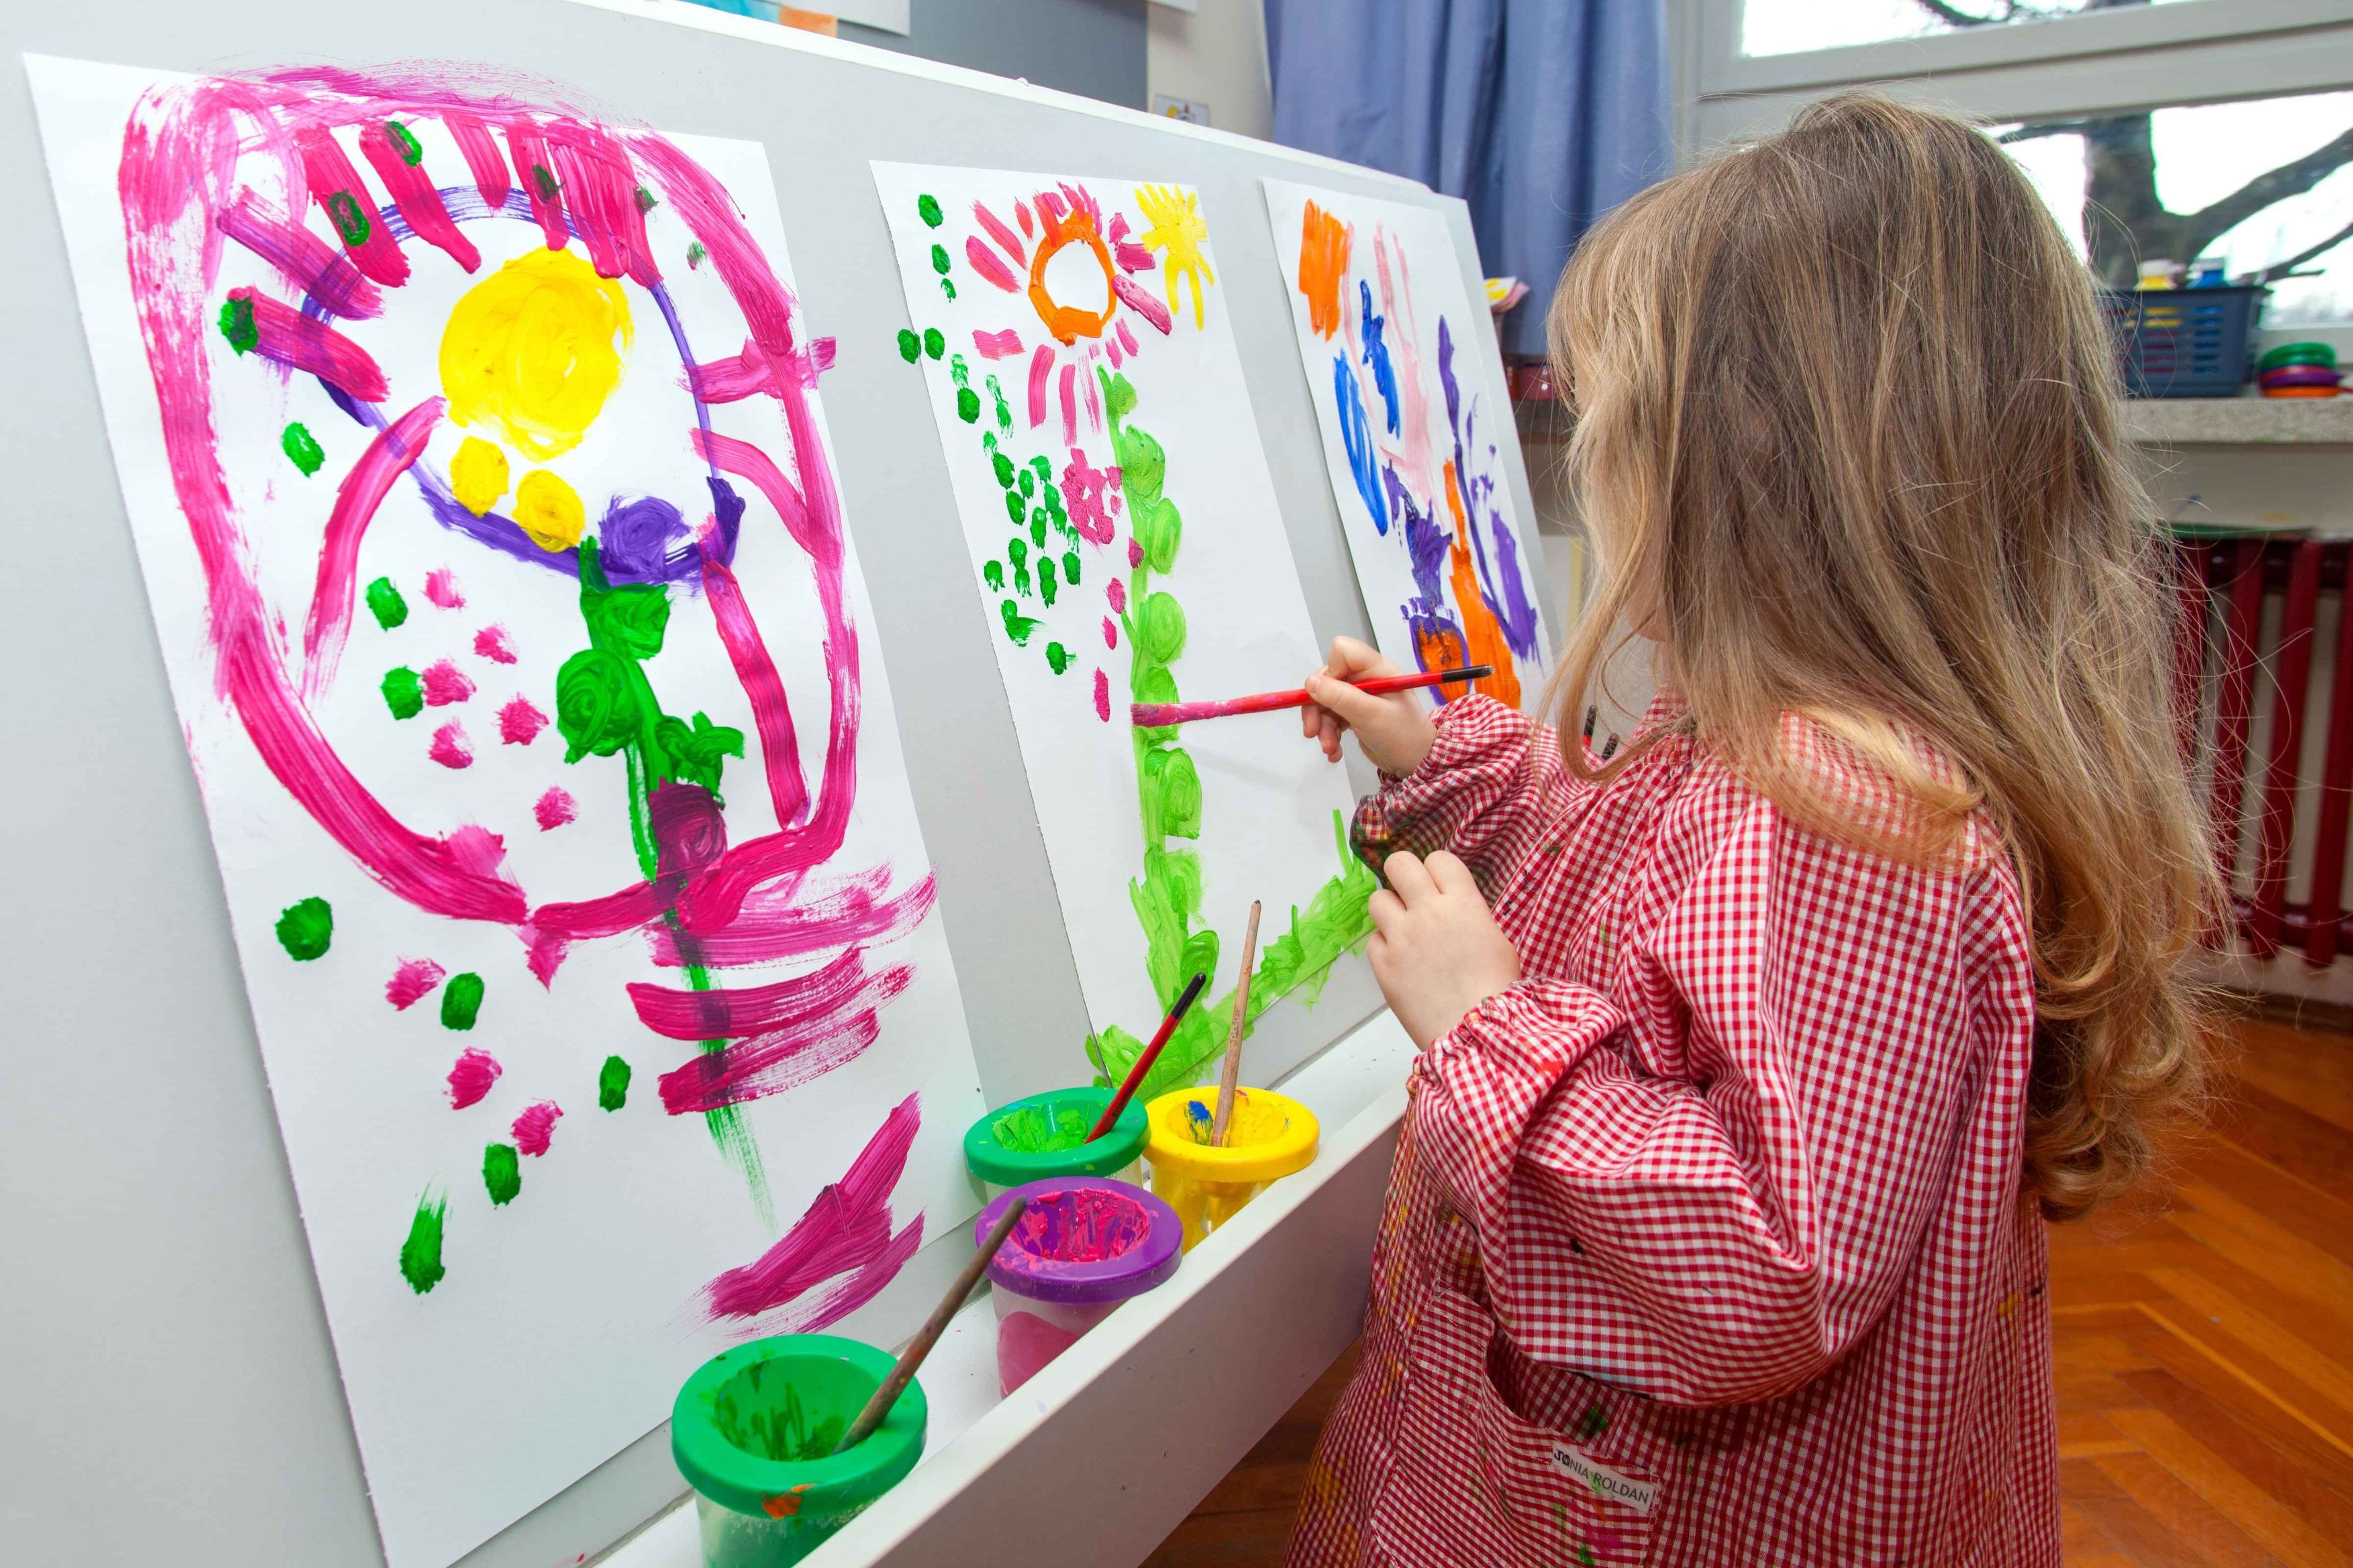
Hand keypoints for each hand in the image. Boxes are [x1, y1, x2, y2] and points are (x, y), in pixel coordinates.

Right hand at [1300, 635, 1437, 775]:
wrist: (1417, 765)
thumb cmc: (1403, 737)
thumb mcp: (1370, 715)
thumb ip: (1340, 697)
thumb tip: (1310, 682)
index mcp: (1377, 669)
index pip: (1342, 651)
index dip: (1330, 672)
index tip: (1329, 696)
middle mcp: (1367, 678)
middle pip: (1328, 678)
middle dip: (1318, 706)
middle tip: (1313, 732)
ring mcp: (1361, 697)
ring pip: (1326, 700)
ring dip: (1322, 725)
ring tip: (1329, 748)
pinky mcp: (1356, 714)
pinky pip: (1332, 716)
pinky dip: (1329, 733)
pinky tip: (1334, 750)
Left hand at [1367, 851, 1520, 1049]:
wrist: (1474, 1030)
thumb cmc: (1496, 989)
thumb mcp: (1497, 941)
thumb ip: (1470, 917)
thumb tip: (1455, 912)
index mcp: (1462, 903)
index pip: (1438, 858)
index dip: (1437, 870)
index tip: (1439, 886)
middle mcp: (1427, 912)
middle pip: (1399, 864)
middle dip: (1403, 874)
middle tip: (1410, 894)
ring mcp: (1401, 937)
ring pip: (1377, 899)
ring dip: (1390, 910)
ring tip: (1403, 929)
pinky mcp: (1383, 964)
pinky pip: (1374, 940)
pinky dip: (1385, 947)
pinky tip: (1401, 961)